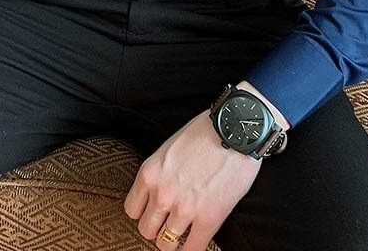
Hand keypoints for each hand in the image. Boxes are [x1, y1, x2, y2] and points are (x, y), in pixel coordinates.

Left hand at [124, 111, 261, 250]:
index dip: (145, 212)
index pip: (132, 210)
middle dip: (158, 227)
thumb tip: (159, 191)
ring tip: (185, 230)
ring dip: (175, 239)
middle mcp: (162, 194)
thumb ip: (161, 173)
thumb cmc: (205, 132)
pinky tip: (198, 239)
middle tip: (170, 222)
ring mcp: (184, 209)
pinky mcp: (208, 219)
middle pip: (146, 230)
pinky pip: (192, 249)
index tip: (154, 211)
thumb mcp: (170, 148)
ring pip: (166, 244)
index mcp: (149, 173)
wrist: (235, 130)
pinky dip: (192, 248)